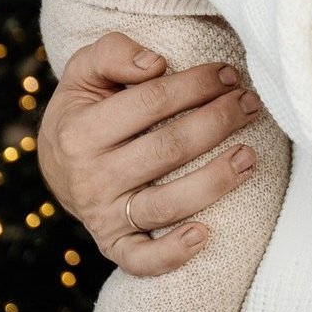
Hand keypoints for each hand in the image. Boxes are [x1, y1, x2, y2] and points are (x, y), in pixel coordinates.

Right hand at [38, 32, 260, 274]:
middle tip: (251, 103)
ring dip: (215, 181)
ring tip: (250, 156)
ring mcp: (102, 215)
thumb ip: (113, 52)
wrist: (60, 160)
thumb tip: (155, 64)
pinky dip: (170, 254)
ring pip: (165, 204)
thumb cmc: (89, 104)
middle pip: (169, 148)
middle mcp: (90, 178)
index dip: (197, 84)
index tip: (230, 73)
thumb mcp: (86, 69)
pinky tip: (205, 235)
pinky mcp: (113, 244)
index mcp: (81, 131)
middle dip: (219, 121)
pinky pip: (140, 259)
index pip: (152, 102)